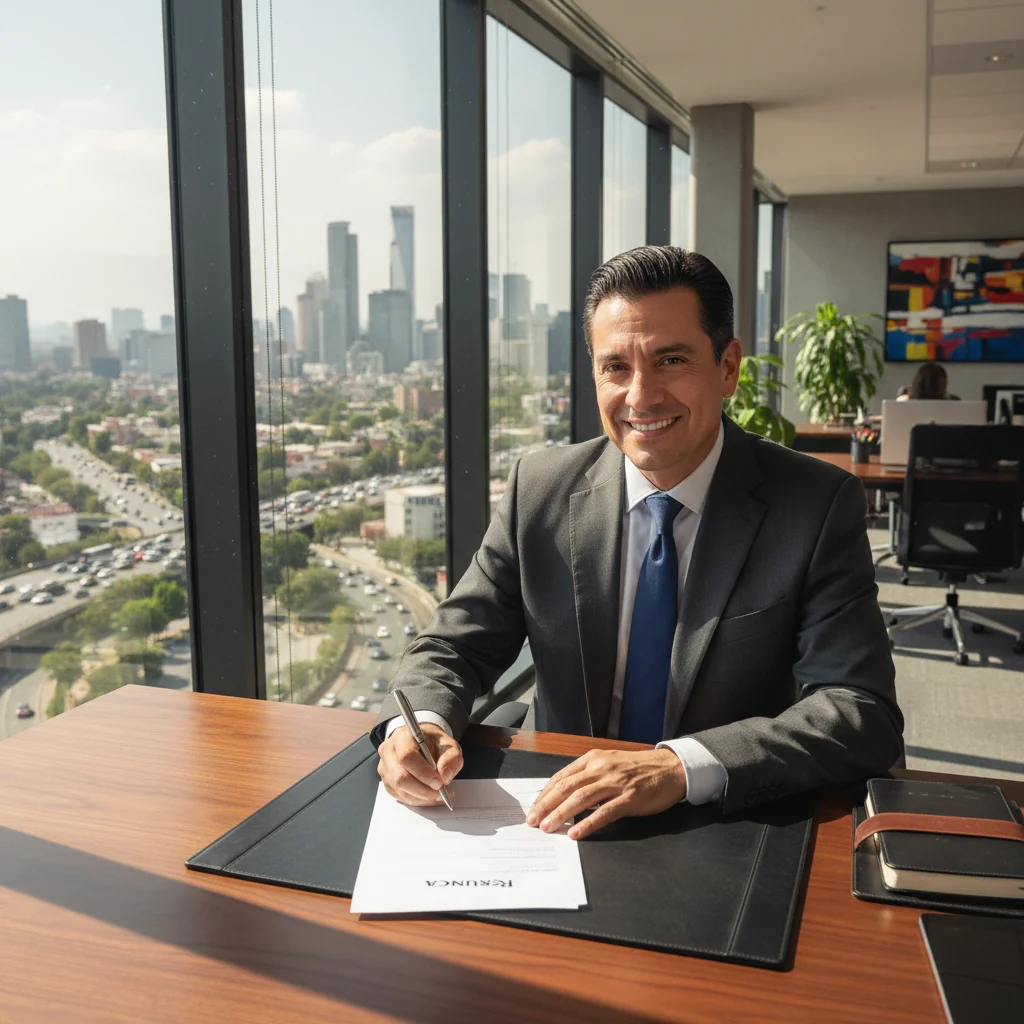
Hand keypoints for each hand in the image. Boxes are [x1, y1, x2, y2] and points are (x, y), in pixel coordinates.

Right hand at [377, 724, 463, 806]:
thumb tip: (445, 776)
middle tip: (440, 792)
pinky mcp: (386, 780)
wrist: (420, 742)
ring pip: (399, 789)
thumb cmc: (432, 742)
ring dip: (421, 797)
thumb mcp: (448, 744)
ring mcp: (384, 767)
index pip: (407, 756)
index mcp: (403, 737)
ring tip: (438, 795)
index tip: (439, 782)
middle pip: (400, 777)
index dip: (423, 773)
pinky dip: (416, 800)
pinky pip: (399, 796)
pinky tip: (428, 796)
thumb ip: (451, 758)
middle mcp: (389, 751)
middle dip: (423, 790)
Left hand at [525, 748, 686, 839]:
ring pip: (581, 798)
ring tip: (548, 828)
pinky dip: (588, 823)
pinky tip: (576, 833)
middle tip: (533, 822)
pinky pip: (605, 812)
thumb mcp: (609, 763)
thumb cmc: (638, 768)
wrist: (670, 768)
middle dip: (546, 805)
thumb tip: (564, 796)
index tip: (534, 808)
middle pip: (566, 787)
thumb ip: (588, 776)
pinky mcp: (630, 798)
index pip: (561, 777)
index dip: (544, 794)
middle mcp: (601, 768)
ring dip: (561, 814)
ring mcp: (616, 783)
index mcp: (593, 759)